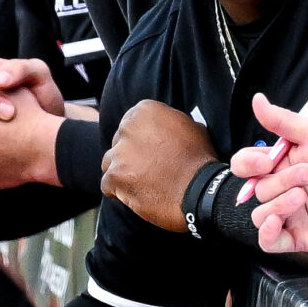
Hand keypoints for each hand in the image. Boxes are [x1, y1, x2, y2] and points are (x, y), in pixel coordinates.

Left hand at [99, 100, 220, 232]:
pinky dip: (119, 191)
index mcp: (145, 111)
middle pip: (119, 142)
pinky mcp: (114, 177)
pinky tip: (137, 195)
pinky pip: (107, 184)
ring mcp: (120, 153)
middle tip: (148, 169)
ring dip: (122, 173)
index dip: (140, 140)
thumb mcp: (191, 127)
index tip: (151, 152)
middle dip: (129, 155)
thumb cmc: (200, 160)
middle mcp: (128, 128)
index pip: (131, 124)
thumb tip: (162, 127)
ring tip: (143, 184)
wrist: (200, 191)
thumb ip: (168, 123)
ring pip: (110, 162)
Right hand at [232, 92, 307, 252]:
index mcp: (280, 166)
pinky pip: (268, 242)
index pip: (245, 166)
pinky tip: (277, 222)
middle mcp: (281, 190)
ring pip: (259, 216)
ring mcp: (289, 215)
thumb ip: (281, 120)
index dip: (248, 164)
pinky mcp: (298, 237)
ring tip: (302, 197)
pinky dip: (267, 234)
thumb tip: (256, 100)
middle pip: (257, 190)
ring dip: (278, 204)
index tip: (267, 160)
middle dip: (280, 181)